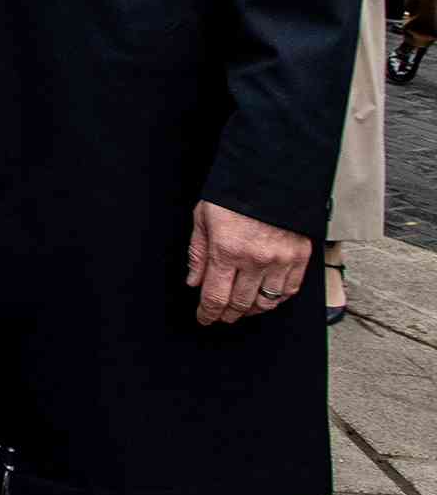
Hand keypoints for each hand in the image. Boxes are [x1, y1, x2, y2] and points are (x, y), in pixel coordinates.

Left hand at [186, 200, 311, 323]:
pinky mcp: (300, 257)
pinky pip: (289, 290)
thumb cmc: (234, 194)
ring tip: (242, 310)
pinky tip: (267, 299)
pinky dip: (277, 300)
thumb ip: (198, 253)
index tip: (204, 318)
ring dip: (251, 310)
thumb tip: (194, 281)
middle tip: (221, 317)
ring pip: (266, 302)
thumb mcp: (203, 218)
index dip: (208, 313)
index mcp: (226, 250)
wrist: (271, 176)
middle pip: (240, 303)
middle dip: (227, 314)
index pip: (215, 296)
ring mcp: (280, 260)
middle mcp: (255, 260)